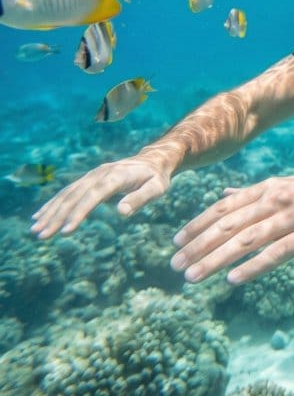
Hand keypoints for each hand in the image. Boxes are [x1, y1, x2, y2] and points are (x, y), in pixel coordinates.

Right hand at [31, 157, 171, 237]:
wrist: (153, 160)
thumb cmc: (156, 177)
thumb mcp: (157, 188)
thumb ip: (140, 199)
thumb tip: (121, 212)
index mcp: (115, 177)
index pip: (93, 196)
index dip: (78, 213)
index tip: (66, 231)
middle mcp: (99, 174)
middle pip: (74, 196)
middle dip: (56, 217)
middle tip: (41, 236)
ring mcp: (91, 175)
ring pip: (66, 194)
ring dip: (49, 212)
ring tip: (35, 230)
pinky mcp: (88, 179)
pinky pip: (67, 192)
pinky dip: (53, 204)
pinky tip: (40, 216)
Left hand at [170, 173, 293, 284]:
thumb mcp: (282, 187)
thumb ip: (251, 194)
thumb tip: (222, 195)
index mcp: (265, 189)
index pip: (222, 208)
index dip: (197, 225)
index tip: (175, 243)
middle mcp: (273, 200)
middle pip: (227, 225)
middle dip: (198, 246)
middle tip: (175, 265)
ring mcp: (291, 218)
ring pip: (245, 241)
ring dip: (215, 260)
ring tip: (193, 276)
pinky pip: (275, 254)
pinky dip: (252, 267)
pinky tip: (233, 280)